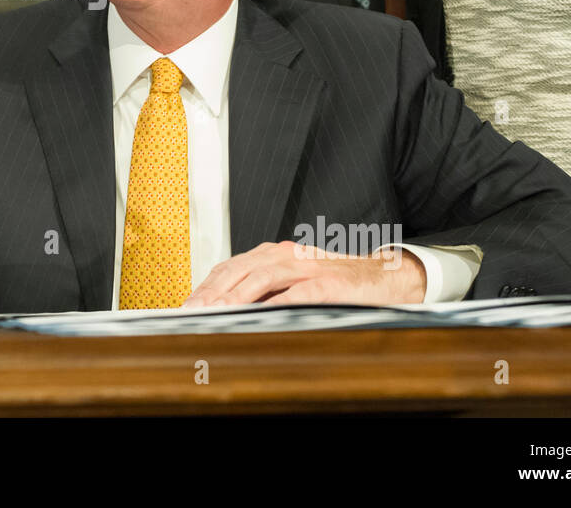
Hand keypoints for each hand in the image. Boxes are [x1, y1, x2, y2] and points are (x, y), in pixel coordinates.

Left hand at [183, 241, 426, 306]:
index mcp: (274, 254)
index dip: (206, 287)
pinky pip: (299, 293)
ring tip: (216, 313)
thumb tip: (226, 310)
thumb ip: (263, 291)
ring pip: (262, 278)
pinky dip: (279, 303)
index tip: (188, 306)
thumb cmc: (335, 282)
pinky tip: (261, 315)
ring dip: (236, 297)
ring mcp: (308, 268)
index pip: (230, 268)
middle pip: (239, 271)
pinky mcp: (329, 284)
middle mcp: (286, 255)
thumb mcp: (293, 281)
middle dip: (212, 293)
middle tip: (192, 313)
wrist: (382, 276)